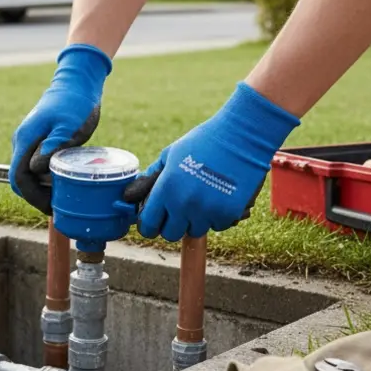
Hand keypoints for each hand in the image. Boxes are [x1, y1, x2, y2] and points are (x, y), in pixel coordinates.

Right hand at [9, 43, 111, 214]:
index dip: (32, 197)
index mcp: (25, 139)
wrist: (77, 82)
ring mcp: (27, 139)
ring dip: (42, 186)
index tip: (50, 207)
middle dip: (37, 195)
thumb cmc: (76, 103)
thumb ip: (52, 147)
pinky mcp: (36, 138)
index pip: (18, 178)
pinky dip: (46, 176)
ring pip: (28, 172)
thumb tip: (36, 169)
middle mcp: (21, 140)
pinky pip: (34, 163)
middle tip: (58, 204)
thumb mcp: (69, 127)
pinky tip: (62, 178)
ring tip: (63, 194)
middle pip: (21, 178)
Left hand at [122, 82, 299, 241]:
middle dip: (173, 223)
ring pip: (195, 230)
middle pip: (170, 234)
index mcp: (166, 189)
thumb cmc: (203, 142)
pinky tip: (220, 195)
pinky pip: (217, 225)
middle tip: (180, 208)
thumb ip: (151, 178)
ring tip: (203, 196)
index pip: (148, 225)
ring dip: (196, 219)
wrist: (241, 137)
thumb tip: (129, 196)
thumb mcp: (170, 155)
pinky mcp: (228, 213)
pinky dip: (217, 216)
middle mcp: (184, 204)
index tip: (155, 221)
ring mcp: (207, 211)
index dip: (150, 225)